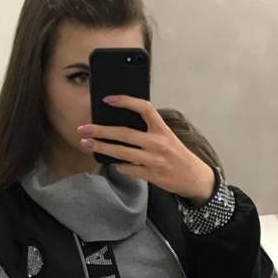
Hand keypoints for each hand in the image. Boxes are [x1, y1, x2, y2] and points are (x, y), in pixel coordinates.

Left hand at [77, 96, 215, 202]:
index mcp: (162, 129)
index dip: (125, 101)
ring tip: (86, 143)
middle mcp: (158, 143)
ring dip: (102, 147)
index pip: (144, 108)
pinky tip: (113, 163)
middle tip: (83, 128)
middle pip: (124, 133)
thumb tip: (122, 125)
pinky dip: (118, 165)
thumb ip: (149, 129)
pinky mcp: (151, 175)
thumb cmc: (177, 155)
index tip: (108, 99)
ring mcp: (154, 160)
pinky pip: (128, 169)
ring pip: (121, 152)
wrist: (194, 177)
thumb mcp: (168, 136)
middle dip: (101, 130)